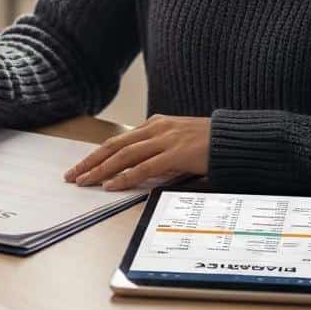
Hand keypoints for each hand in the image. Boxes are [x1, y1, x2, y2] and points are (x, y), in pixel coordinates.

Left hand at [63, 115, 210, 190]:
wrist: (236, 139)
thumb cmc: (211, 143)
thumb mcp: (180, 142)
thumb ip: (160, 150)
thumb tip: (140, 167)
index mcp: (156, 124)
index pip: (119, 140)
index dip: (97, 154)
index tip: (81, 166)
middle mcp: (157, 128)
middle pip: (115, 146)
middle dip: (91, 161)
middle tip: (73, 175)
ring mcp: (166, 139)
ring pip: (124, 155)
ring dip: (101, 170)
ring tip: (85, 181)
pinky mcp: (176, 153)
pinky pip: (144, 167)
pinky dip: (125, 177)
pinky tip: (111, 185)